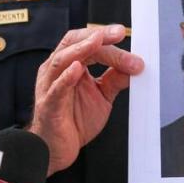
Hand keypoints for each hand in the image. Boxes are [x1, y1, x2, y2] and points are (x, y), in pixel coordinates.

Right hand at [27, 24, 143, 175]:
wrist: (57, 149)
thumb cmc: (73, 120)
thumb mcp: (101, 96)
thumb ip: (114, 80)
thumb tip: (134, 66)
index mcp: (68, 65)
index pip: (85, 42)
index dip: (104, 35)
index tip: (122, 32)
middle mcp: (56, 71)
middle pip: (73, 44)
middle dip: (95, 36)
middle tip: (117, 34)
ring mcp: (49, 86)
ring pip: (61, 60)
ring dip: (82, 49)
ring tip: (98, 41)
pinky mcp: (48, 105)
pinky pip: (56, 88)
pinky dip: (66, 77)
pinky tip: (77, 69)